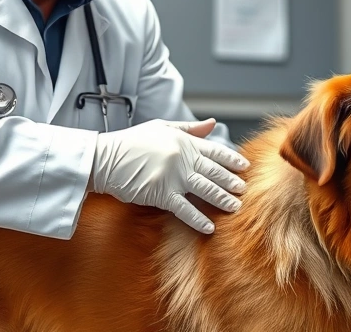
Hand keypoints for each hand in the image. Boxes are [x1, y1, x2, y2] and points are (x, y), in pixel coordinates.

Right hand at [91, 118, 249, 233]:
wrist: (105, 158)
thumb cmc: (131, 142)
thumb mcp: (160, 128)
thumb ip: (188, 129)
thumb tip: (212, 124)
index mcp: (183, 141)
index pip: (214, 151)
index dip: (232, 159)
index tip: (245, 166)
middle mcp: (181, 158)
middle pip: (214, 171)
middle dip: (231, 181)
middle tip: (244, 189)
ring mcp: (173, 176)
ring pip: (205, 189)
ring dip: (222, 199)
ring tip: (235, 207)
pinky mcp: (161, 194)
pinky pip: (184, 209)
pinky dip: (197, 219)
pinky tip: (209, 227)